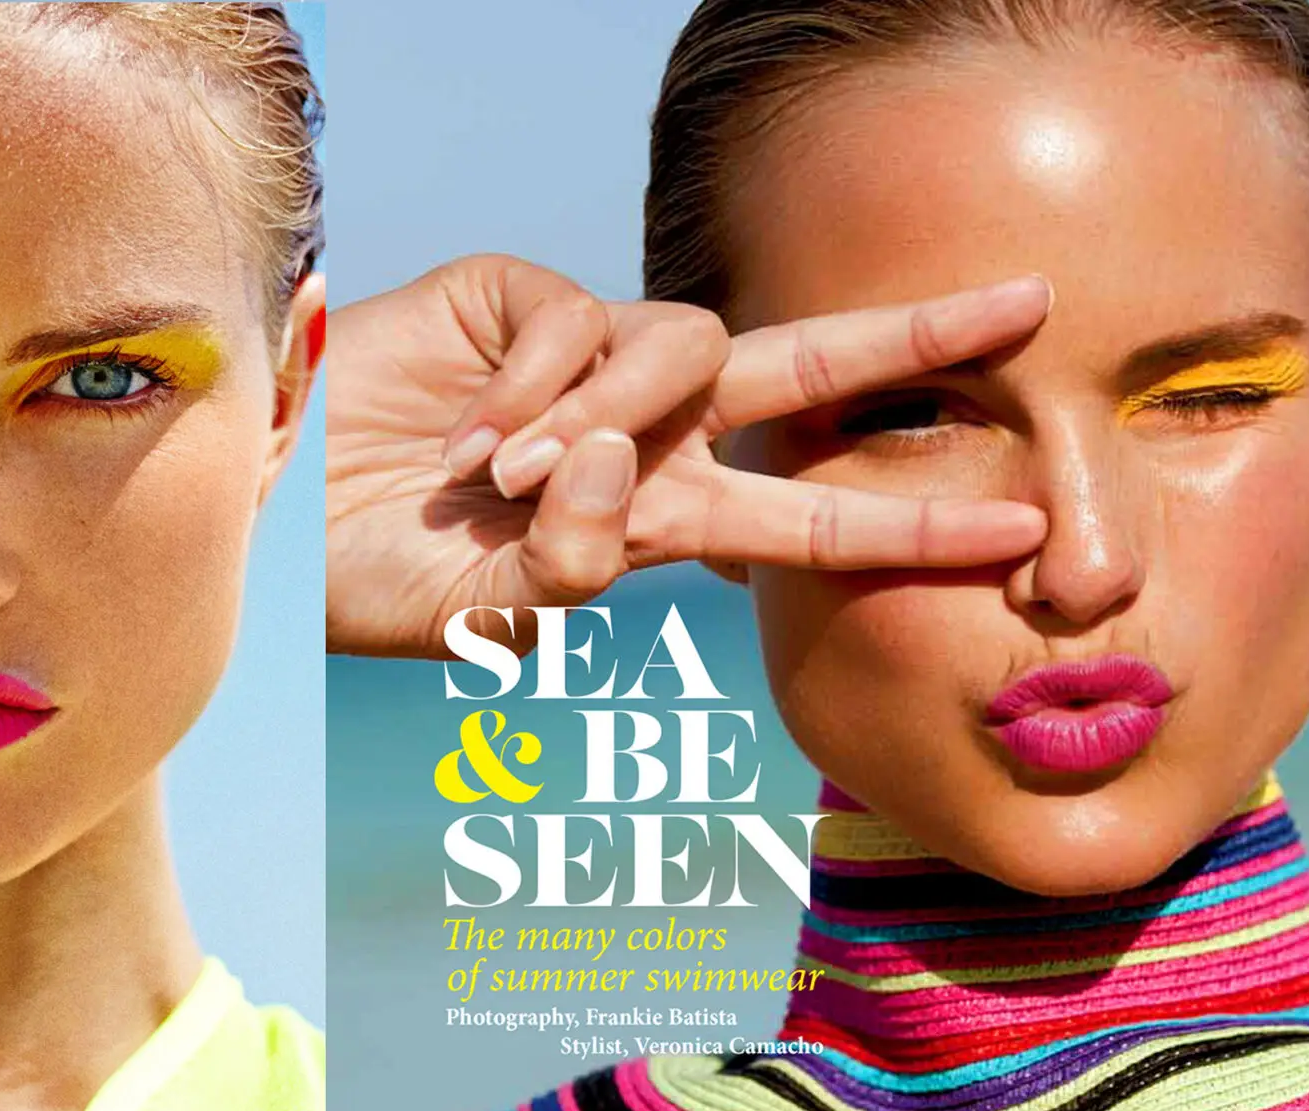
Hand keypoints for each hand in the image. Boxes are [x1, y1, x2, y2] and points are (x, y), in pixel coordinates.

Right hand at [325, 253, 1052, 656]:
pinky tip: (475, 432)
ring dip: (612, 416)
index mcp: (654, 522)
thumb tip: (614, 462)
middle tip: (1031, 309)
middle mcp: (641, 434)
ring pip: (683, 347)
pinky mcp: (521, 298)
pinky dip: (539, 381)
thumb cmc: (373, 584)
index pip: (810, 518)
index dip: (911, 520)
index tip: (1020, 528)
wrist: (277, 520)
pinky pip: (582, 319)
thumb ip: (566, 568)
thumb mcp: (480, 614)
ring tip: (512, 476)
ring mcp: (586, 360)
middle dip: (913, 342)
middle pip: (804, 372)